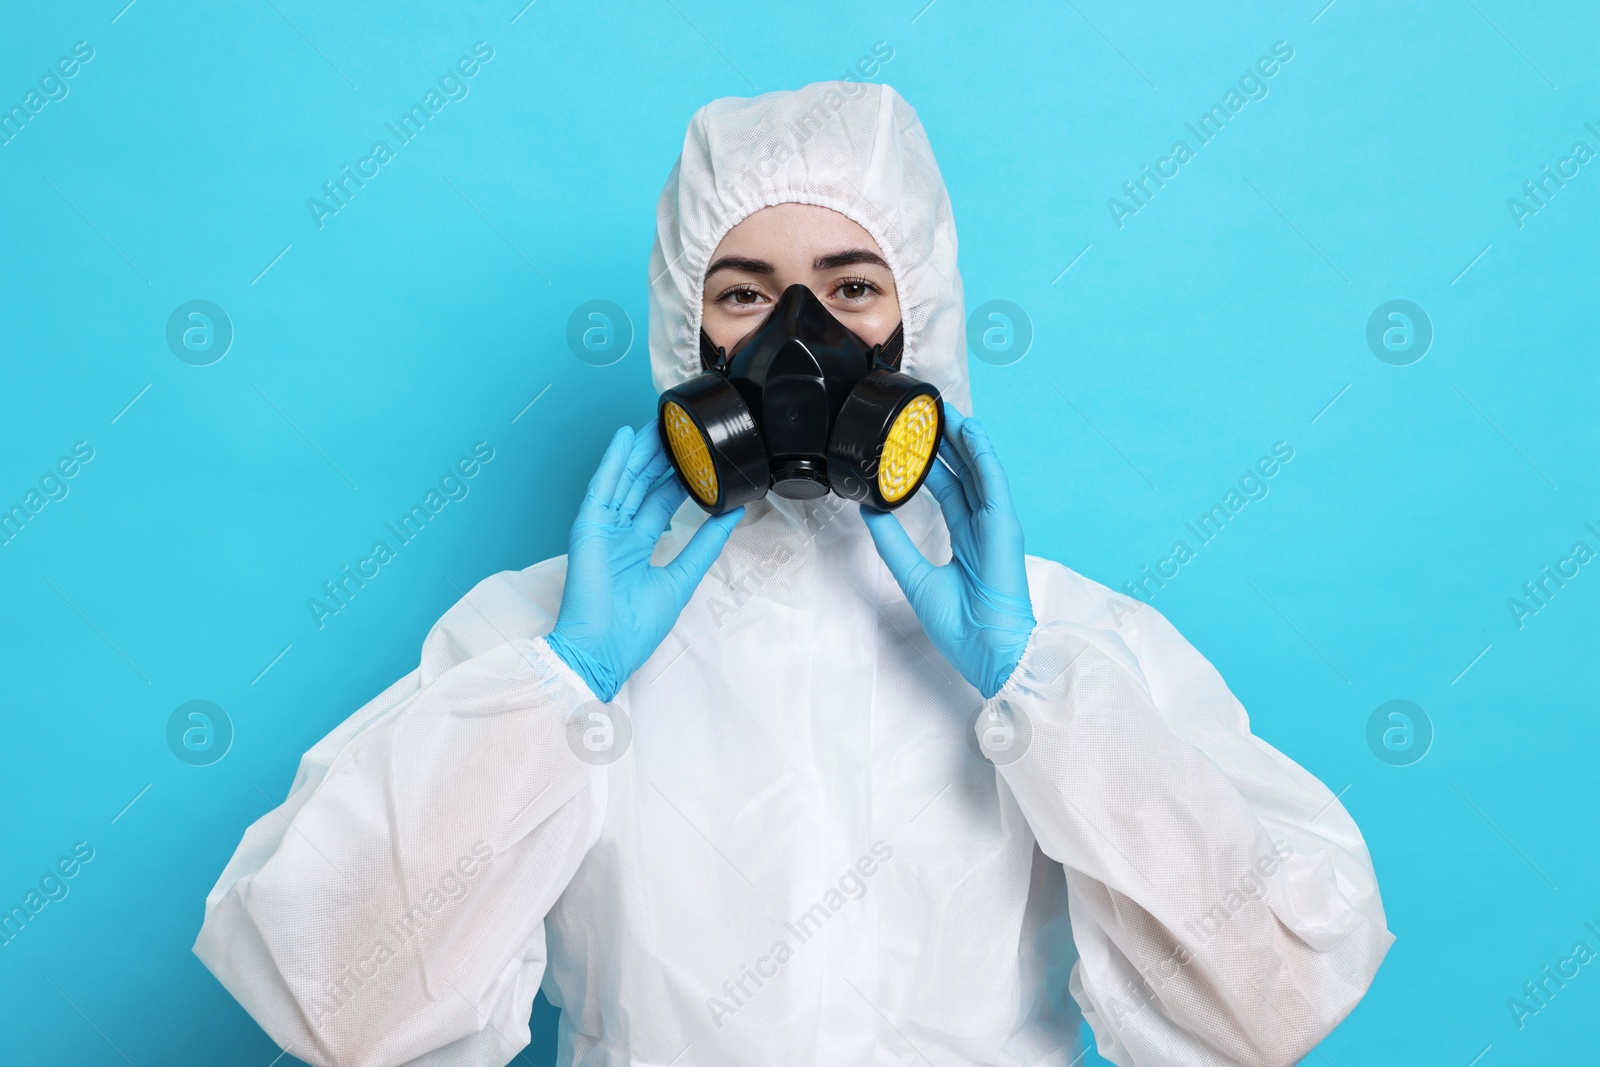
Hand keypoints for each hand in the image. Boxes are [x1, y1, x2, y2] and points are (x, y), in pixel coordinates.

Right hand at [547, 423, 743, 701]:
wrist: (604, 650)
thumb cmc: (635, 628)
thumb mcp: (682, 578)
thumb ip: (705, 544)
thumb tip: (732, 515)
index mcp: (640, 547)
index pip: (662, 502)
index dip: (678, 477)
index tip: (696, 457)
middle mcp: (621, 534)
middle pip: (643, 485)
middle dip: (661, 457)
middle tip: (679, 430)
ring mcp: (604, 528)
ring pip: (625, 480)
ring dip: (641, 451)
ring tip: (659, 424)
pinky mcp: (588, 527)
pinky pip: (602, 488)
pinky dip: (612, 462)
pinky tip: (624, 439)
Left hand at [861, 404, 1034, 698]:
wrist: (989, 651)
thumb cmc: (962, 627)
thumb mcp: (914, 576)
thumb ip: (893, 542)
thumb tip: (870, 511)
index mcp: (964, 540)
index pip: (947, 491)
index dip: (930, 465)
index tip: (912, 443)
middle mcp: (981, 527)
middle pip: (961, 473)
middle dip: (945, 442)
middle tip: (927, 414)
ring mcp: (995, 525)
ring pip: (977, 470)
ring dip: (963, 438)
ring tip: (945, 410)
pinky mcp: (1004, 526)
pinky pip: (992, 482)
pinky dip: (982, 454)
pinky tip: (970, 432)